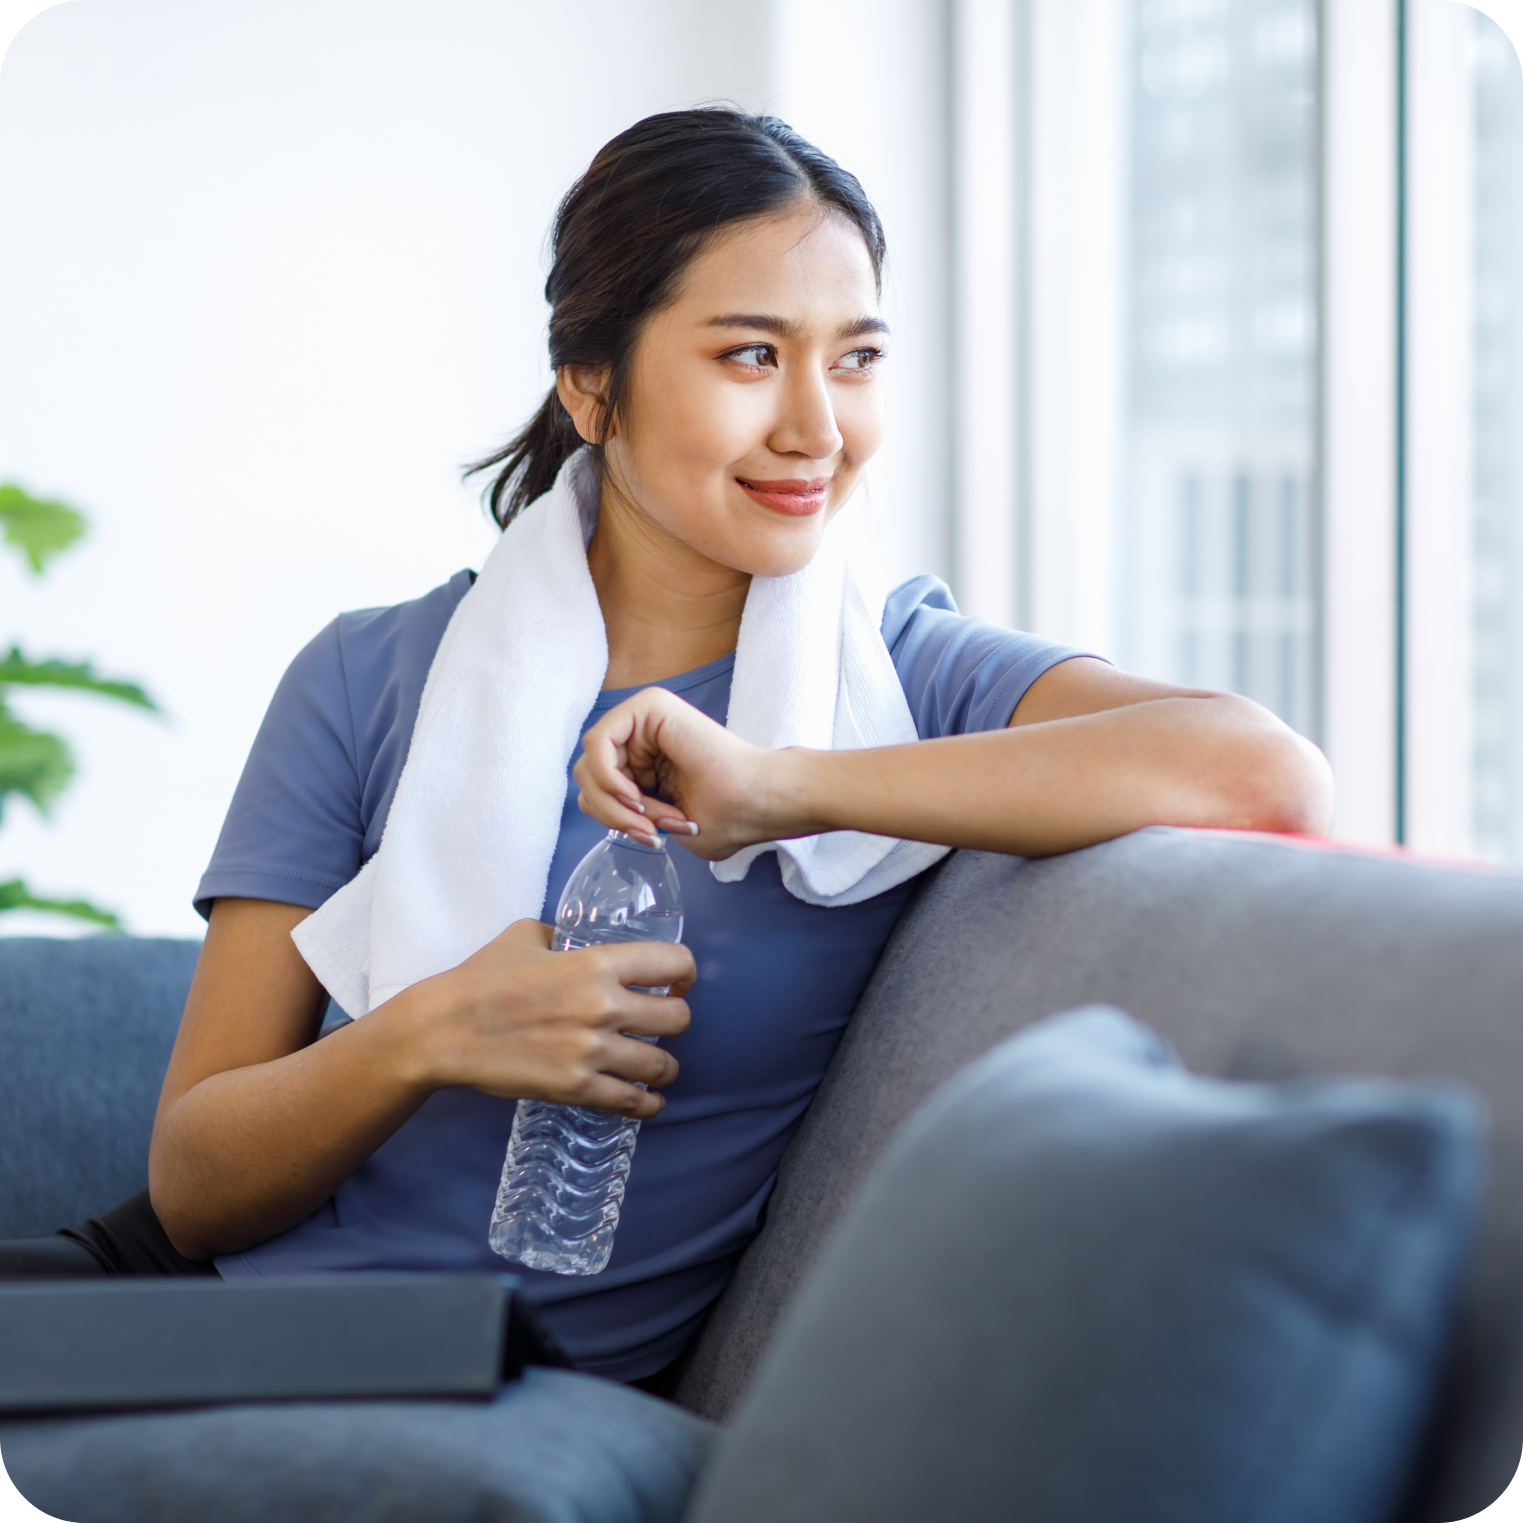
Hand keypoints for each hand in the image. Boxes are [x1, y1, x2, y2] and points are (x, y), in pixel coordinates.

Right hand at [403, 919, 695, 1118]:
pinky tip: (647, 1100)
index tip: (678, 982)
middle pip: (678, 1018)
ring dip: (663, 1065)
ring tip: (655, 1065)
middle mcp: (604, 1006)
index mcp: (597, 963)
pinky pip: (632, 1101)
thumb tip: (576, 938)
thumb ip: (562, 936)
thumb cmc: (481, 978)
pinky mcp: (576, 1088)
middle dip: (675, 1020)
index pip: (675, 962)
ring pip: (662, 1064)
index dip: (684, 973)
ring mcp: (592, 1051)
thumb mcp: (525, 937)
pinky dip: (646, 1103)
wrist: (443, 1030)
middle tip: (662, 1023)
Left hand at [573, 686, 798, 859]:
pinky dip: (607, 775)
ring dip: (614, 802)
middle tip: (648, 831)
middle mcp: (640, 736)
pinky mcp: (649, 706)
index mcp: (643, 761)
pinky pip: (598, 741)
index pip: (594, 789)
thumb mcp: (655, 820)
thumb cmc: (722, 816)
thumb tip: (588, 798)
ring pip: (589, 763)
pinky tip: (634, 794)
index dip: (612, 819)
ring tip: (652, 816)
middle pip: (586, 776)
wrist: (755, 802)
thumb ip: (620, 806)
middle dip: (611, 813)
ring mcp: (644, 717)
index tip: (649, 838)